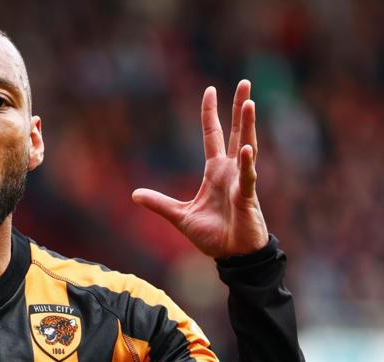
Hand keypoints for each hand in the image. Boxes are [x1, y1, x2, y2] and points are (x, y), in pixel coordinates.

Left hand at [132, 80, 267, 258]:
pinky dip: (248, 164)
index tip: (210, 90)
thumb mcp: (179, 216)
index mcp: (215, 172)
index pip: (212, 136)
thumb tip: (134, 194)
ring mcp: (241, 181)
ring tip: (249, 103)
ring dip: (247, 126)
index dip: (210, 114)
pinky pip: (248, 177)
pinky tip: (248, 148)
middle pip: (235, 133)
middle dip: (239, 108)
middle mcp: (231, 171)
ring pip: (246, 146)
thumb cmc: (213, 236)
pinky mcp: (247, 197)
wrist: (232, 256)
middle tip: (245, 83)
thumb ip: (159, 204)